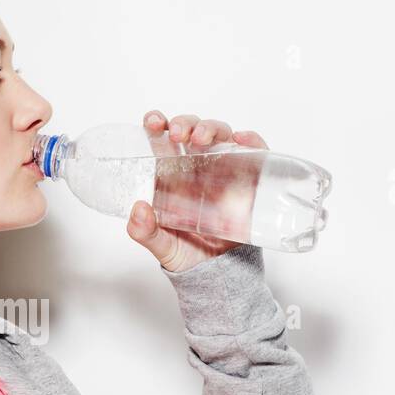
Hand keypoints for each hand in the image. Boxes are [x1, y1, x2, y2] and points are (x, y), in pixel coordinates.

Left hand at [127, 110, 269, 272]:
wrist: (220, 273)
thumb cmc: (188, 256)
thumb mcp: (163, 247)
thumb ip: (146, 233)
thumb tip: (138, 210)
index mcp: (174, 176)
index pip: (165, 142)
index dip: (158, 125)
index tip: (152, 120)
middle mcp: (200, 168)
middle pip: (194, 131)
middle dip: (186, 123)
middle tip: (177, 133)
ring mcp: (226, 170)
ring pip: (222, 135)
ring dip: (212, 127)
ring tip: (201, 137)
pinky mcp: (251, 180)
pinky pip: (256, 153)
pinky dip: (252, 141)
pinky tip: (241, 140)